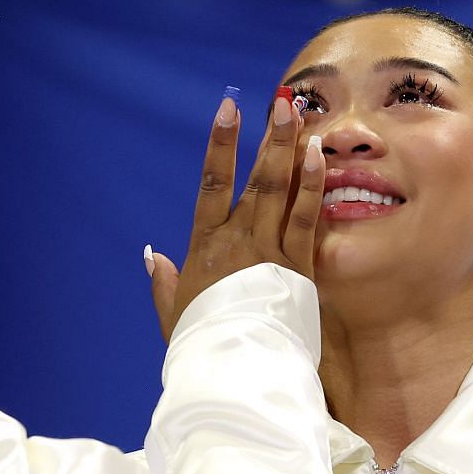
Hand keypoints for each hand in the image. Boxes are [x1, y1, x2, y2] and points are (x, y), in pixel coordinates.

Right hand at [148, 92, 326, 340]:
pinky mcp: (296, 270)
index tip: (228, 110)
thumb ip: (164, 284)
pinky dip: (312, 187)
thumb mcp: (174, 315)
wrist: (231, 370)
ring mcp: (267, 251)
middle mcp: (236, 240)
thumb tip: (153, 257)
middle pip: (253, 179)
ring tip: (300, 115)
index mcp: (204, 247)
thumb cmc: (201, 345)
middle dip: (267, 138)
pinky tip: (319, 157)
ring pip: (279, 191)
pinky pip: (304, 220)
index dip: (220, 144)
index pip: (211, 183)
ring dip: (289, 150)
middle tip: (280, 102)